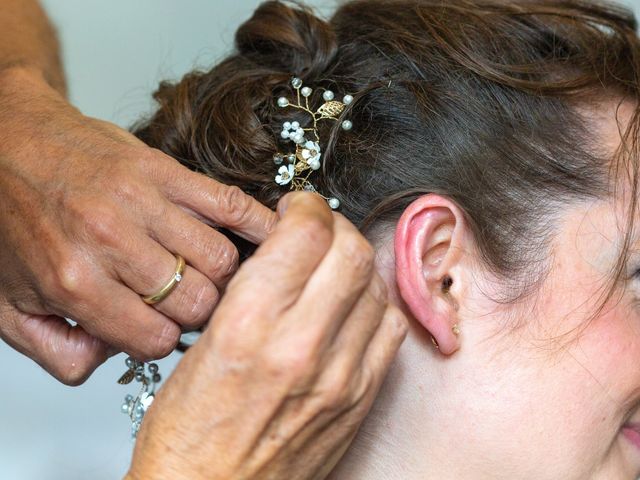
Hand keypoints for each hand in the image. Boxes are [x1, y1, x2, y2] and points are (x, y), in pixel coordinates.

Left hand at [0, 66, 276, 384]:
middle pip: (198, 302)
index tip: (156, 327)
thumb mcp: (8, 307)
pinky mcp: (164, 170)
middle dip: (196, 312)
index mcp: (75, 281)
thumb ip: (57, 352)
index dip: (161, 340)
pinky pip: (229, 204)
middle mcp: (113, 241)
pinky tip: (268, 236)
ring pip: (221, 260)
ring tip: (202, 273)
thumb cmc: (9, 219)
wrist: (5, 142)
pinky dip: (258, 224)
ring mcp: (143, 201)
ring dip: (220, 275)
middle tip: (183, 303)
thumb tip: (109, 359)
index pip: (157, 339)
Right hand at [127, 192, 407, 479]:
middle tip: (316, 229)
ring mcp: (340, 376)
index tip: (296, 209)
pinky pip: (389, 327)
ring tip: (331, 266)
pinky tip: (349, 306)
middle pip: (351, 251)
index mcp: (248, 327)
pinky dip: (374, 302)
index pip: (305, 233)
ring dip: (355, 262)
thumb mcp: (202, 344)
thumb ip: (252, 289)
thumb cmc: (190, 433)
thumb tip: (287, 245)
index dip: (305, 206)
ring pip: (376, 284)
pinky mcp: (360, 399)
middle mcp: (301, 348)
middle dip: (335, 225)